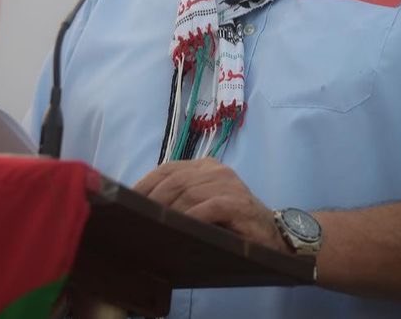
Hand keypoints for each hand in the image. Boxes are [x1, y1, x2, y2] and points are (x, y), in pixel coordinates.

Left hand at [132, 158, 286, 250]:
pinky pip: (208, 207)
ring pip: (188, 193)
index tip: (126, 201)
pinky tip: (180, 228)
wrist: (274, 234)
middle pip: (174, 180)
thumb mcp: (203, 204)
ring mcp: (227, 184)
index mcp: (203, 166)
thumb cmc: (232, 222)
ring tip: (154, 227)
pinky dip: (191, 218)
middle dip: (152, 200)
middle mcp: (214, 170)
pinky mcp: (237, 202)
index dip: (144, 184)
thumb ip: (180, 199)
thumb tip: (142, 207)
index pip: (166, 169)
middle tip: (136, 218)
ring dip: (169, 212)